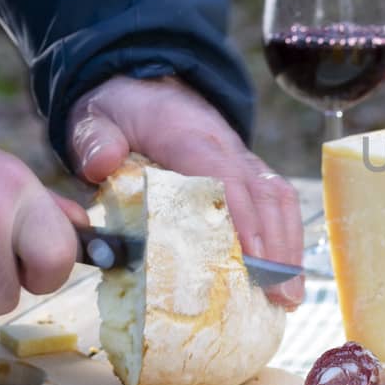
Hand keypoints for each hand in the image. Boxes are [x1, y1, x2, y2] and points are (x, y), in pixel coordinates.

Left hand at [67, 76, 303, 308]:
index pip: (224, 176)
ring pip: (278, 198)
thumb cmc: (120, 113)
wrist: (142, 87)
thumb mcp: (93, 119)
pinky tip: (285, 275)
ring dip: (288, 247)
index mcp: (188, 136)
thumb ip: (94, 140)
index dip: (243, 218)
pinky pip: (277, 202)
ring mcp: (242, 159)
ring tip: (290, 296)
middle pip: (264, 194)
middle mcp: (226, 146)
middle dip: (276, 247)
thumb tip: (102, 165)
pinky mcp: (247, 173)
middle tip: (281, 296)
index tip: (253, 260)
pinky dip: (286, 239)